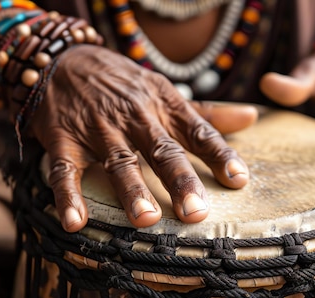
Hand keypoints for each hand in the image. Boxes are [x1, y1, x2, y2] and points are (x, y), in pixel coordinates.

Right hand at [30, 45, 253, 231]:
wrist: (63, 59)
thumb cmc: (123, 83)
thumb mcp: (164, 92)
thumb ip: (205, 114)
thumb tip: (251, 118)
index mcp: (164, 106)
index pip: (198, 132)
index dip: (219, 155)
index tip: (239, 180)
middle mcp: (135, 117)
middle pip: (162, 150)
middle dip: (180, 180)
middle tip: (196, 212)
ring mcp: (98, 129)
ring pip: (119, 161)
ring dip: (132, 190)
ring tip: (146, 218)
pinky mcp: (64, 139)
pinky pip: (64, 169)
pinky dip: (68, 195)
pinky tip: (75, 222)